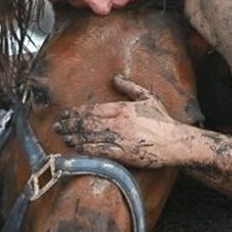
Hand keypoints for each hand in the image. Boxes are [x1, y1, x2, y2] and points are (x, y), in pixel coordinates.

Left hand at [53, 74, 179, 167]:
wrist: (174, 142)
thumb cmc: (162, 120)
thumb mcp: (147, 98)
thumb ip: (129, 87)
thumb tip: (115, 77)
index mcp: (122, 109)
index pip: (92, 109)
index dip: (75, 112)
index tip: (65, 114)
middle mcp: (118, 123)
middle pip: (87, 123)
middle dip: (70, 125)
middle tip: (57, 126)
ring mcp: (120, 139)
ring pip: (90, 137)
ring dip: (74, 137)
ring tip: (64, 138)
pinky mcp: (123, 154)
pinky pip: (100, 151)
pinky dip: (86, 150)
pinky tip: (77, 150)